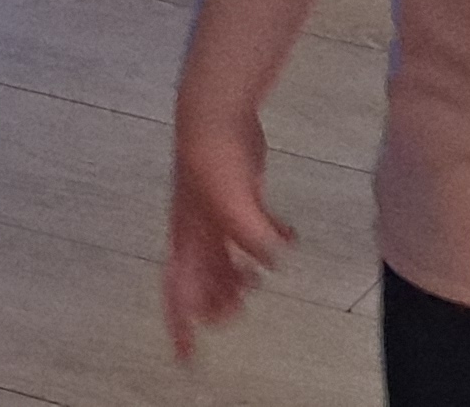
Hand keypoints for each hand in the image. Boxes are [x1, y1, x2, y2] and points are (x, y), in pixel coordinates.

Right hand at [162, 103, 292, 353]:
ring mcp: (215, 212)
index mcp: (187, 240)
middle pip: (201, 280)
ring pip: (224, 257)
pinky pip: (249, 228)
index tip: (186, 357)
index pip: (179, 292)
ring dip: (238, 275)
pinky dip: (268, 238)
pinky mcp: (237, 193)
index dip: (181, 326)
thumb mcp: (234, 206)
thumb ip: (252, 238)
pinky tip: (290, 237)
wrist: (215, 113)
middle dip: (215, 301)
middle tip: (238, 311)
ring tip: (257, 283)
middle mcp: (196, 232)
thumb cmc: (214, 160)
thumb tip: (273, 263)